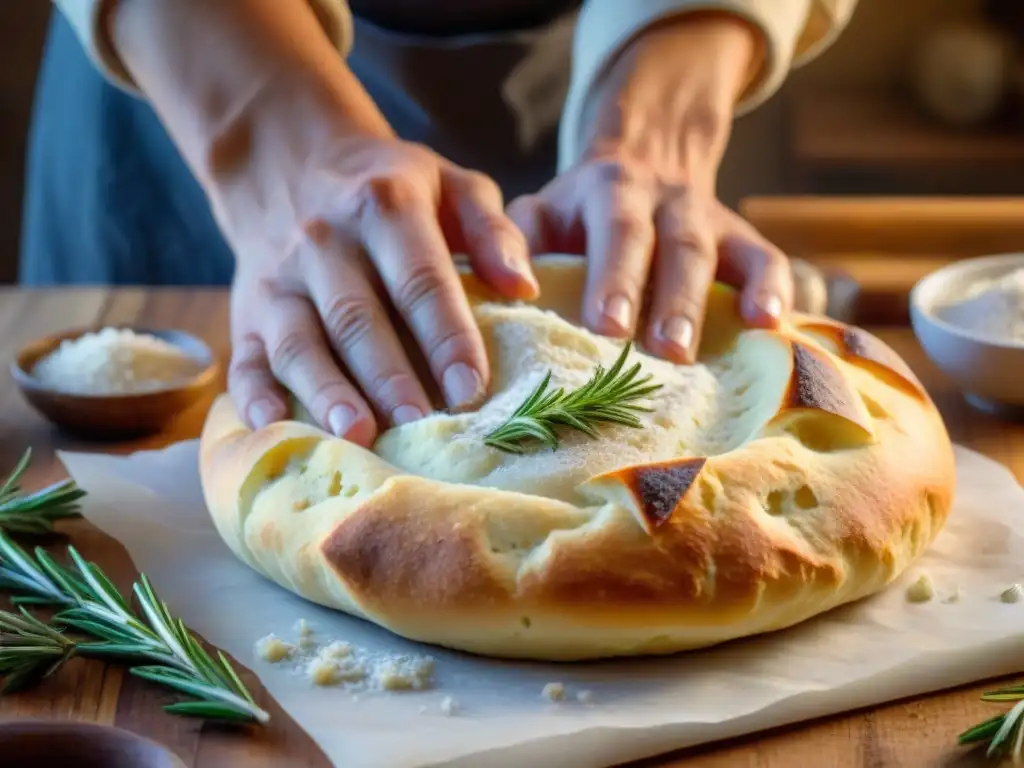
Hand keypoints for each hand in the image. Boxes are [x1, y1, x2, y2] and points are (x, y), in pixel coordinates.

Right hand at [228, 131, 538, 445]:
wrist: (288, 160)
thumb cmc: (390, 187)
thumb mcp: (451, 184)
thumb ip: (493, 231)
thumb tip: (524, 288)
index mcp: (384, 207)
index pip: (421, 280)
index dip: (448, 336)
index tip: (473, 389)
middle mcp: (324, 243)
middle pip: (358, 318)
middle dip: (390, 376)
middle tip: (420, 426)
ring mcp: (278, 281)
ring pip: (299, 342)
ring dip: (326, 392)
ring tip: (357, 435)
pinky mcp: (246, 312)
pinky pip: (243, 359)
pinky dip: (253, 396)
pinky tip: (274, 427)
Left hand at [507, 161, 790, 362]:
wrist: (641, 160)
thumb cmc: (578, 212)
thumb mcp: (541, 209)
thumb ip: (516, 242)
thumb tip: (508, 288)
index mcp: (613, 191)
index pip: (618, 231)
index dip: (615, 276)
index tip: (607, 326)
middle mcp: (666, 201)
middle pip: (676, 247)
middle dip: (671, 301)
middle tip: (664, 354)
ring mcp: (709, 220)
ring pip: (716, 259)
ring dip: (707, 307)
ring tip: (699, 357)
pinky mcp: (741, 241)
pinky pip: (767, 260)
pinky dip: (774, 290)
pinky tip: (772, 327)